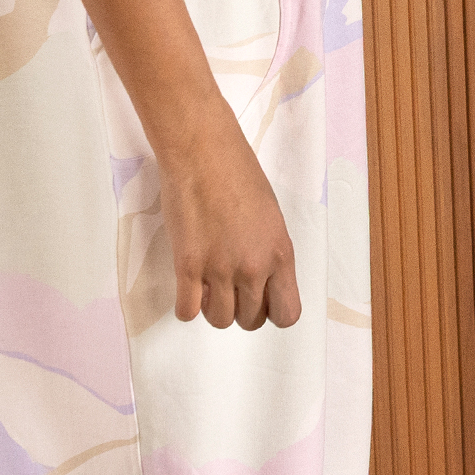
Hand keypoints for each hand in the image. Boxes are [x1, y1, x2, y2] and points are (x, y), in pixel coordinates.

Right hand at [160, 108, 300, 329]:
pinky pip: (187, 312)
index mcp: (280, 254)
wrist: (204, 153)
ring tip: (208, 284)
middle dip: (241, 309)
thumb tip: (260, 281)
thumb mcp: (271, 217)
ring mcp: (220, 269)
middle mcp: (253, 267)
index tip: (261, 300)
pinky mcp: (187, 267)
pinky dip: (187, 306)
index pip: (287, 314)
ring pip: (219, 320)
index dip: (272, 312)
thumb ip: (269, 253)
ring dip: (213, 308)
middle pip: (250, 320)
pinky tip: (188, 287)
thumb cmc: (239, 174)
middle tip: (230, 287)